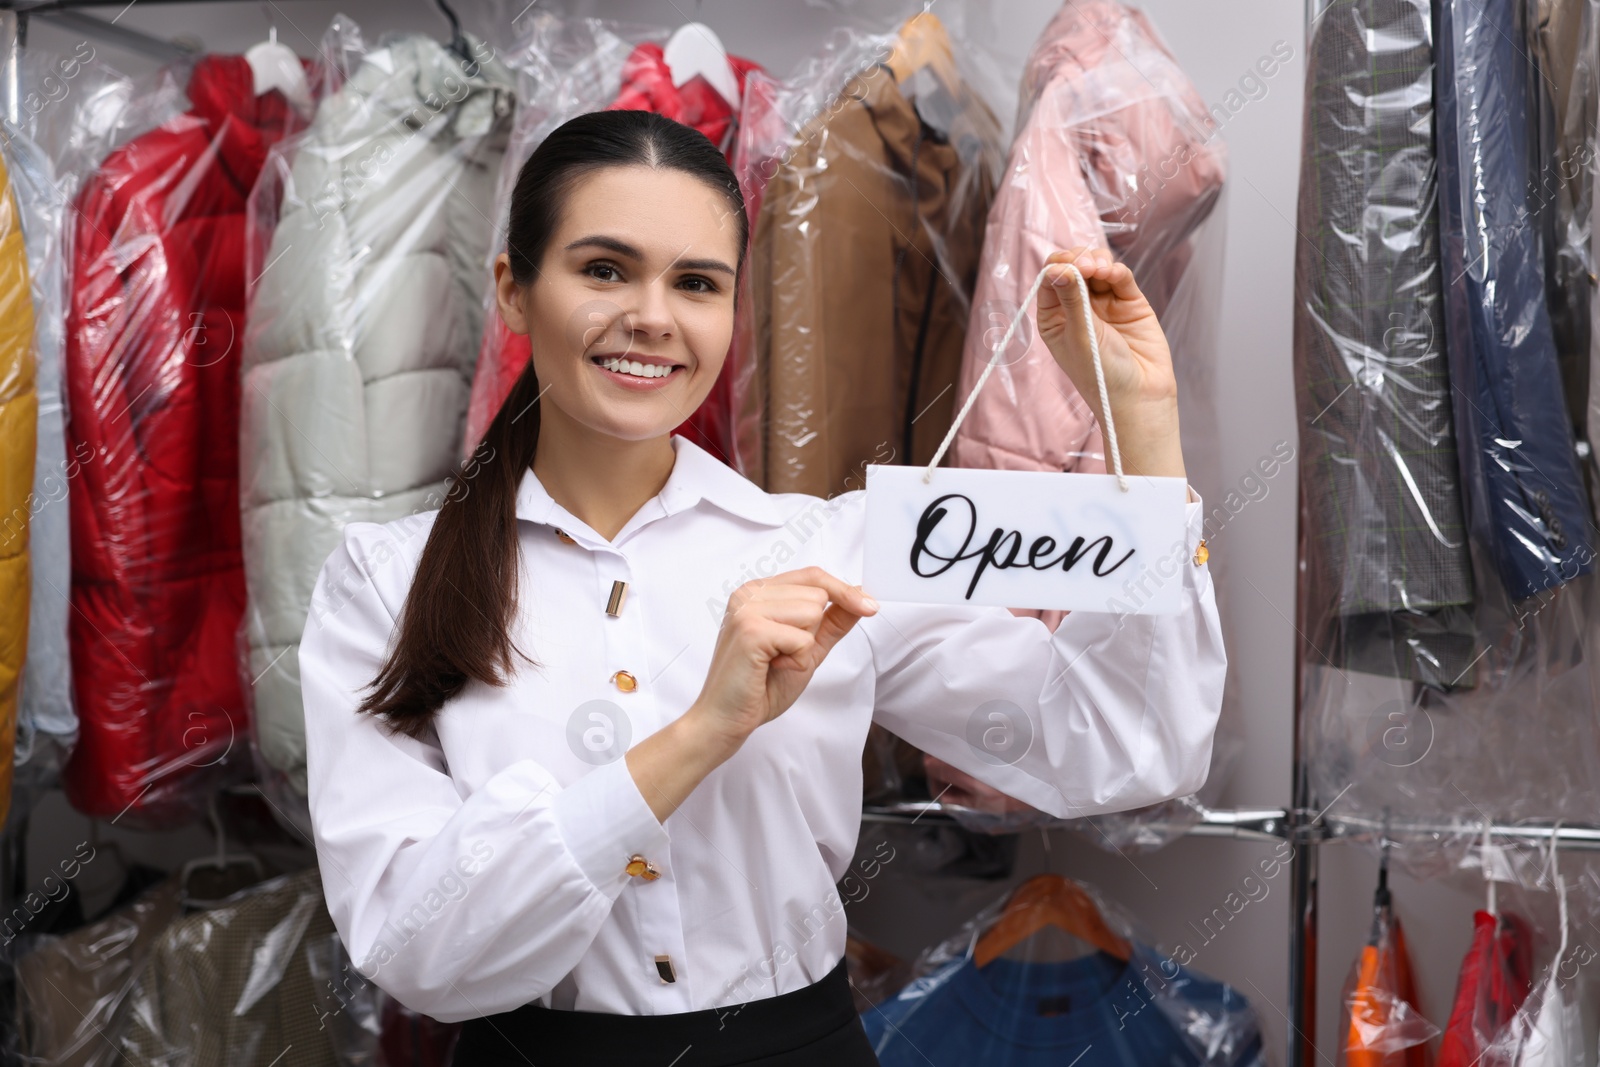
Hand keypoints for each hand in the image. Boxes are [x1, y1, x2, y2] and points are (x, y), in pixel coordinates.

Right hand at [689, 567, 877, 751]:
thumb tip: (861, 595)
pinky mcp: (750, 630)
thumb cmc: (760, 686)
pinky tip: (770, 668)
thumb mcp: (806, 649)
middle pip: (817, 594)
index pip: (813, 576)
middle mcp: (749, 593)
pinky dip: (796, 660)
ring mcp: (747, 608)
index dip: (845, 591)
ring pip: (812, 613)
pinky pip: (802, 638)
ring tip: (775, 660)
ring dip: (804, 647)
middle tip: (782, 653)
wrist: (726, 719)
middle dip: (812, 631)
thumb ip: (831, 622)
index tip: (871, 607)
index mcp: (759, 591)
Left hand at [1036, 248, 1185, 479]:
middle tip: (1085, 267)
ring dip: (1097, 261)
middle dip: (1078, 260)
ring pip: (1097, 267)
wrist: (1140, 397)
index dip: (1057, 266)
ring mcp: (1104, 304)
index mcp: (1054, 318)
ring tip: (1099, 270)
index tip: (1064, 265)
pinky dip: (1116, 270)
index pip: (1050, 280)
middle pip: (1074, 267)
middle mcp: (1077, 308)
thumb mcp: (1080, 336)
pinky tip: (1112, 273)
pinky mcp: (1130, 303)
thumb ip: (1072, 299)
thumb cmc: (1102, 376)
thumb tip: (1057, 267)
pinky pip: (1120, 277)